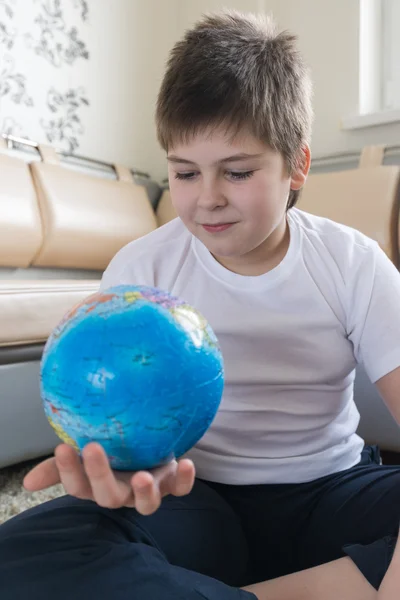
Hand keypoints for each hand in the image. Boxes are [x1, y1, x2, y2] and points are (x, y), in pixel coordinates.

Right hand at [23, 442, 195, 514]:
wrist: (148, 448)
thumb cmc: (113, 453)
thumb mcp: (85, 455)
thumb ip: (60, 467)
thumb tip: (27, 483)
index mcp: (98, 487)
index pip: (78, 487)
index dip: (68, 470)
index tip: (63, 446)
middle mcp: (122, 493)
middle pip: (109, 497)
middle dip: (100, 475)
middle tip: (92, 448)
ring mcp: (148, 490)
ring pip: (147, 504)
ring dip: (146, 493)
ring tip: (143, 477)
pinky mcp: (171, 483)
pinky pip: (181, 489)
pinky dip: (185, 480)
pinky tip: (187, 463)